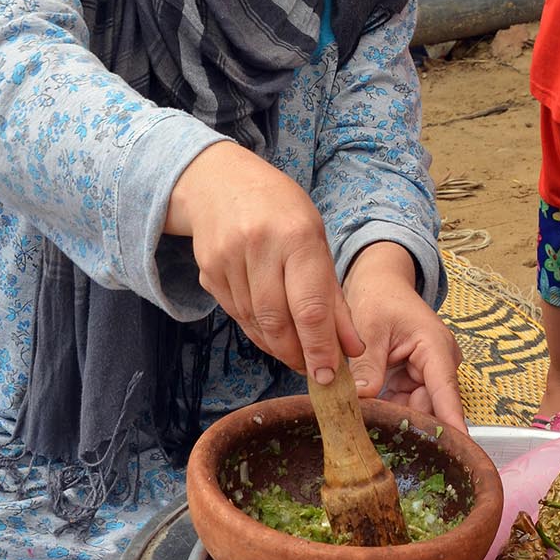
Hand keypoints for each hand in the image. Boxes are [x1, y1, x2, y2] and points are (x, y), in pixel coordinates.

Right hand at [164, 139, 361, 381]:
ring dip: (277, 346)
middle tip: (313, 371)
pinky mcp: (207, 272)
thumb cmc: (281, 211)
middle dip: (298, 354)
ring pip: (255, 323)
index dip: (320, 348)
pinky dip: (257, 331)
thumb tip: (351, 348)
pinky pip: (236, 315)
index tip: (330, 376)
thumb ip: (334, 297)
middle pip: (279, 321)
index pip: (310, 307)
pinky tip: (271, 331)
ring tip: (295, 352)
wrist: (219, 183)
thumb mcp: (317, 241)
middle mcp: (260, 246)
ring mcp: (227, 259)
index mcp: (297, 236)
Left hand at [342, 243, 465, 427]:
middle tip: (381, 443)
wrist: (379, 283)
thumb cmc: (379, 297)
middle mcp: (438, 363)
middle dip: (410, 426)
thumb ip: (368, 365)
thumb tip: (362, 400)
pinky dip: (388, 410)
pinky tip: (371, 419)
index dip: (450, 421)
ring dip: (395, 419)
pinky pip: (404, 404)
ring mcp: (427, 373)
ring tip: (370, 431)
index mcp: (435, 347)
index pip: (445, 391)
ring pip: (416, 409)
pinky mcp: (413, 379)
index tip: (457, 448)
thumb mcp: (369, 329)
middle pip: (431, 407)